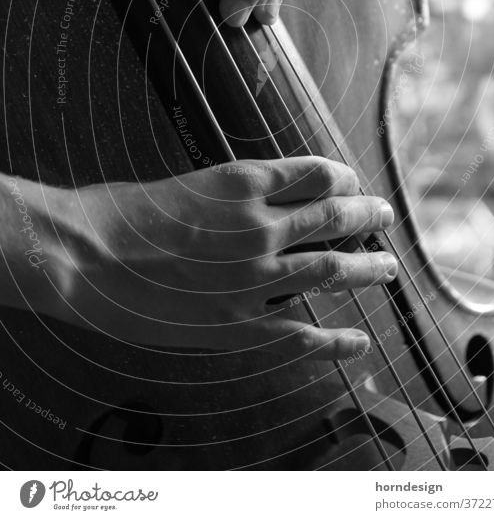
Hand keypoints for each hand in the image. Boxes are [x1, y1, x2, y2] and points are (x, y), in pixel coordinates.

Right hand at [75, 157, 396, 360]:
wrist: (84, 253)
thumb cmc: (125, 213)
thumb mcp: (190, 183)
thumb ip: (236, 194)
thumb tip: (270, 202)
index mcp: (244, 182)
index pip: (317, 174)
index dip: (344, 178)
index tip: (354, 184)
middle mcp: (260, 226)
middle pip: (335, 216)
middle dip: (367, 216)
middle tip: (385, 216)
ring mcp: (254, 278)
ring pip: (331, 269)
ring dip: (368, 268)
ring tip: (387, 268)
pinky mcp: (238, 324)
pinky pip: (301, 334)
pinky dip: (336, 341)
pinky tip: (358, 341)